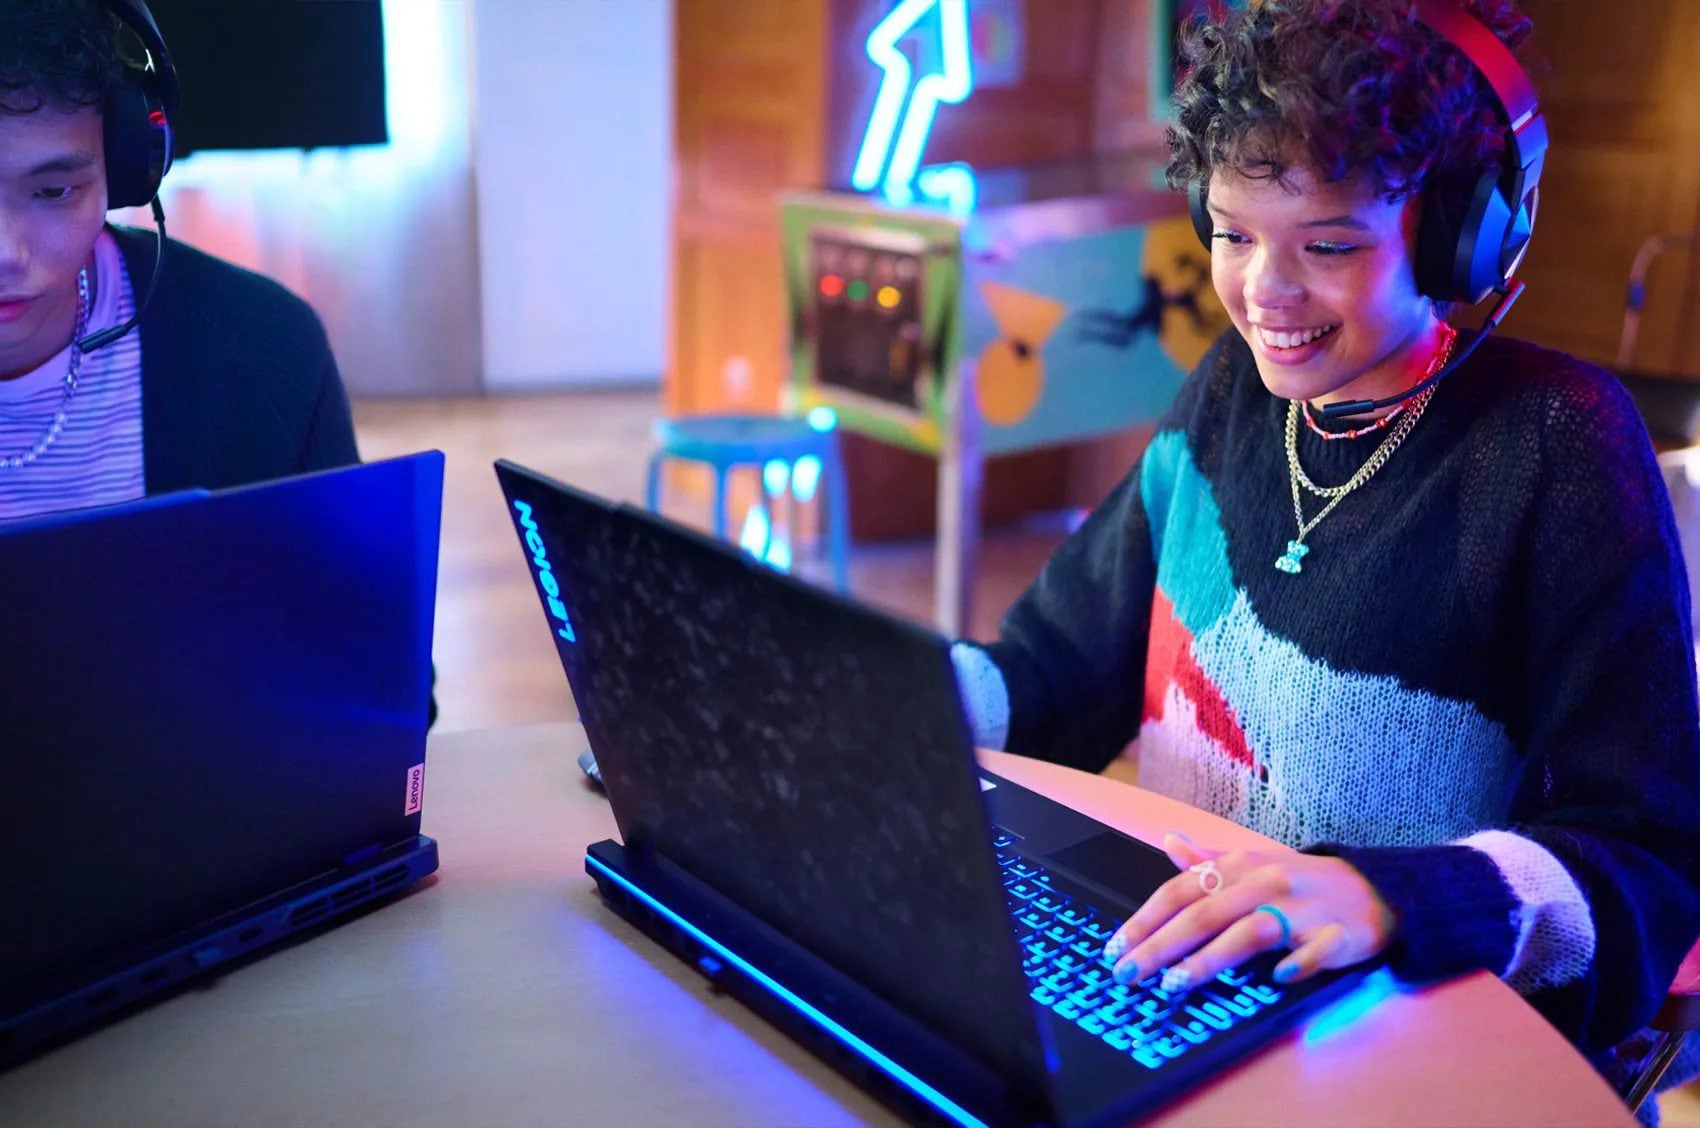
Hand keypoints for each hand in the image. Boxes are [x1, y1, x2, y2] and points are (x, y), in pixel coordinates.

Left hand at [1102, 833, 1395, 989]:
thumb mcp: (1252, 864)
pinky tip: (1278, 980)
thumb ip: (1207, 862)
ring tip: (1175, 984)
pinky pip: (1317, 950)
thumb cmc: (1300, 883)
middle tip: (1129, 975)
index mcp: (1240, 867)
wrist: (1373, 889)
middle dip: (1161, 946)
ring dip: (1210, 959)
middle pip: (1204, 914)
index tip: (1115, 948)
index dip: (1146, 919)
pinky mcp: (1339, 934)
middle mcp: (1265, 883)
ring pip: (1250, 932)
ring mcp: (1303, 909)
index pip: (1181, 891)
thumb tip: (1168, 841)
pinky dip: (1298, 964)